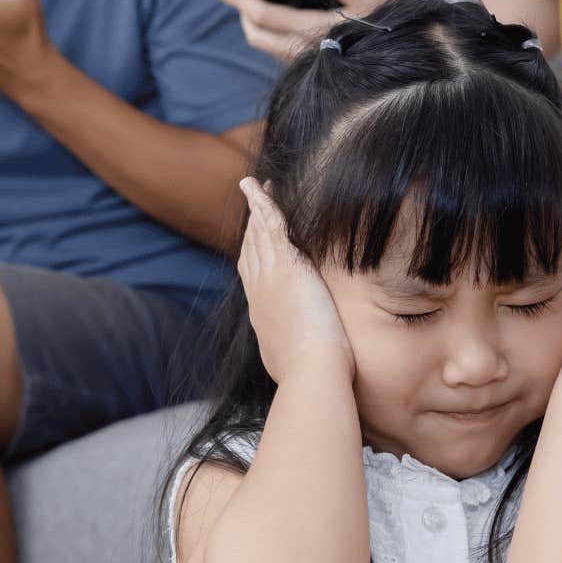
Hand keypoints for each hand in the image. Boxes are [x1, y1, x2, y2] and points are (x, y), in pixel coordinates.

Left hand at [211, 0, 383, 60]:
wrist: (408, 55)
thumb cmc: (390, 23)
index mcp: (315, 31)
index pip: (264, 15)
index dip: (238, 0)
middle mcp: (307, 52)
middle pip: (257, 36)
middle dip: (242, 15)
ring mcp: (309, 63)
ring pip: (268, 47)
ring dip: (255, 26)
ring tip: (255, 5)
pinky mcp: (314, 68)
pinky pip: (281, 52)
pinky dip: (271, 35)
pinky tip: (280, 21)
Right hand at [237, 178, 353, 383]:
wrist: (310, 373)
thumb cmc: (309, 375)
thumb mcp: (290, 360)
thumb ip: (288, 348)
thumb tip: (292, 355)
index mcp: (261, 312)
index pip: (252, 274)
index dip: (251, 253)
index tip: (252, 239)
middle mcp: (258, 290)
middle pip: (250, 248)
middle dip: (251, 224)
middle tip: (253, 202)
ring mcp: (268, 277)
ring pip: (258, 233)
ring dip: (256, 207)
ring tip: (254, 186)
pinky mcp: (286, 265)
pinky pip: (271, 225)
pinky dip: (262, 204)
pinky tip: (260, 187)